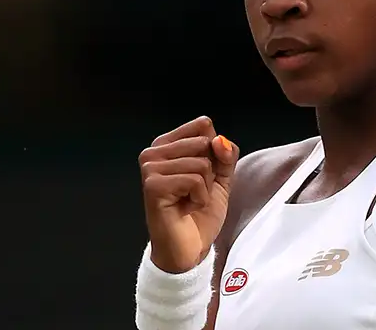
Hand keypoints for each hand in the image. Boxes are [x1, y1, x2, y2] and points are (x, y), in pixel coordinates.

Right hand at [139, 116, 239, 272]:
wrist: (189, 250)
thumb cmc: (200, 213)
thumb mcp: (220, 178)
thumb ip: (225, 154)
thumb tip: (220, 140)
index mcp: (167, 144)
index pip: (204, 125)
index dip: (216, 152)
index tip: (203, 176)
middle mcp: (153, 152)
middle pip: (205, 142)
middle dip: (210, 172)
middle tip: (194, 193)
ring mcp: (150, 168)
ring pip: (202, 163)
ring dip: (205, 188)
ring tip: (189, 201)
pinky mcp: (153, 185)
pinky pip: (195, 180)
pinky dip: (199, 199)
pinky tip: (186, 209)